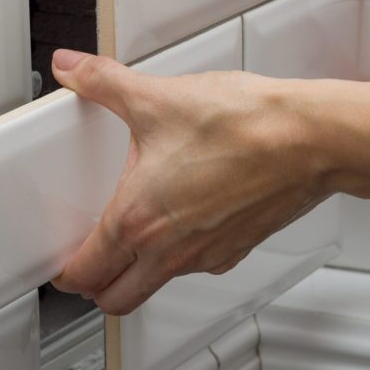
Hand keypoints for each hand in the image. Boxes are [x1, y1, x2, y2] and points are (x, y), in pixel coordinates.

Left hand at [51, 49, 330, 314]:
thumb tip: (72, 68)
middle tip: (90, 266)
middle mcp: (168, 250)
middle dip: (96, 289)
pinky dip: (182, 257)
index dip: (64, 274)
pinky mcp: (235, 251)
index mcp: (136, 220)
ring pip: (156, 286)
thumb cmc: (242, 126)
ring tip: (136, 238)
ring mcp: (204, 256)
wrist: (308, 139)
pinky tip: (186, 220)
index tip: (62, 264)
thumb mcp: (157, 98)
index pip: (84, 274)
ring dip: (138, 274)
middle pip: (115, 300)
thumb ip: (104, 83)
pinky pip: (196, 268)